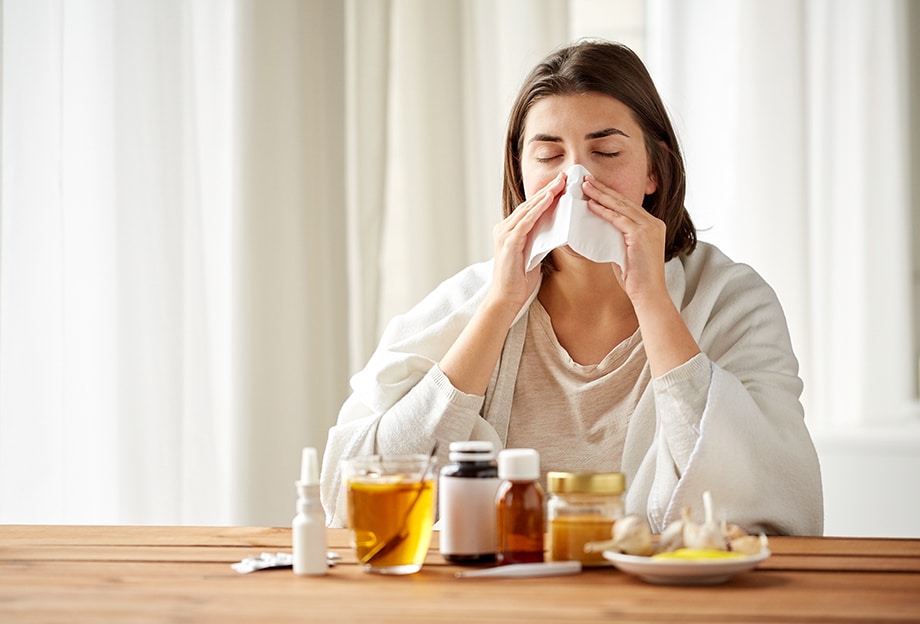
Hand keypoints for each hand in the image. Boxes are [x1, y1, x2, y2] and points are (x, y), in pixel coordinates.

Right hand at [487, 172, 565, 311]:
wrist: (506, 299)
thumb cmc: (520, 281)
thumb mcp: (533, 255)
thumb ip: (540, 241)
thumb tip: (556, 230)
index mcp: (509, 231)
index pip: (530, 209)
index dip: (546, 196)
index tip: (562, 185)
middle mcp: (504, 229)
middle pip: (529, 205)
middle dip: (548, 190)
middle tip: (564, 177)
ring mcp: (505, 234)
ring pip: (528, 210)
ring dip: (545, 195)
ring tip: (560, 183)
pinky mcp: (509, 242)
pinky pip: (526, 221)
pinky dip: (538, 209)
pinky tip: (549, 199)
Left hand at [582, 174, 699, 376]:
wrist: (648, 294)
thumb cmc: (635, 278)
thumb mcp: (625, 252)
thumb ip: (617, 238)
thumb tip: (599, 229)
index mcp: (651, 225)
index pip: (626, 205)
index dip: (609, 195)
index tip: (593, 186)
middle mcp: (653, 223)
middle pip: (623, 201)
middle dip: (603, 189)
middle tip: (585, 178)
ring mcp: (649, 228)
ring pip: (620, 206)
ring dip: (600, 195)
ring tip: (584, 186)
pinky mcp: (641, 235)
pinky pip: (619, 219)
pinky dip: (604, 211)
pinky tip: (591, 205)